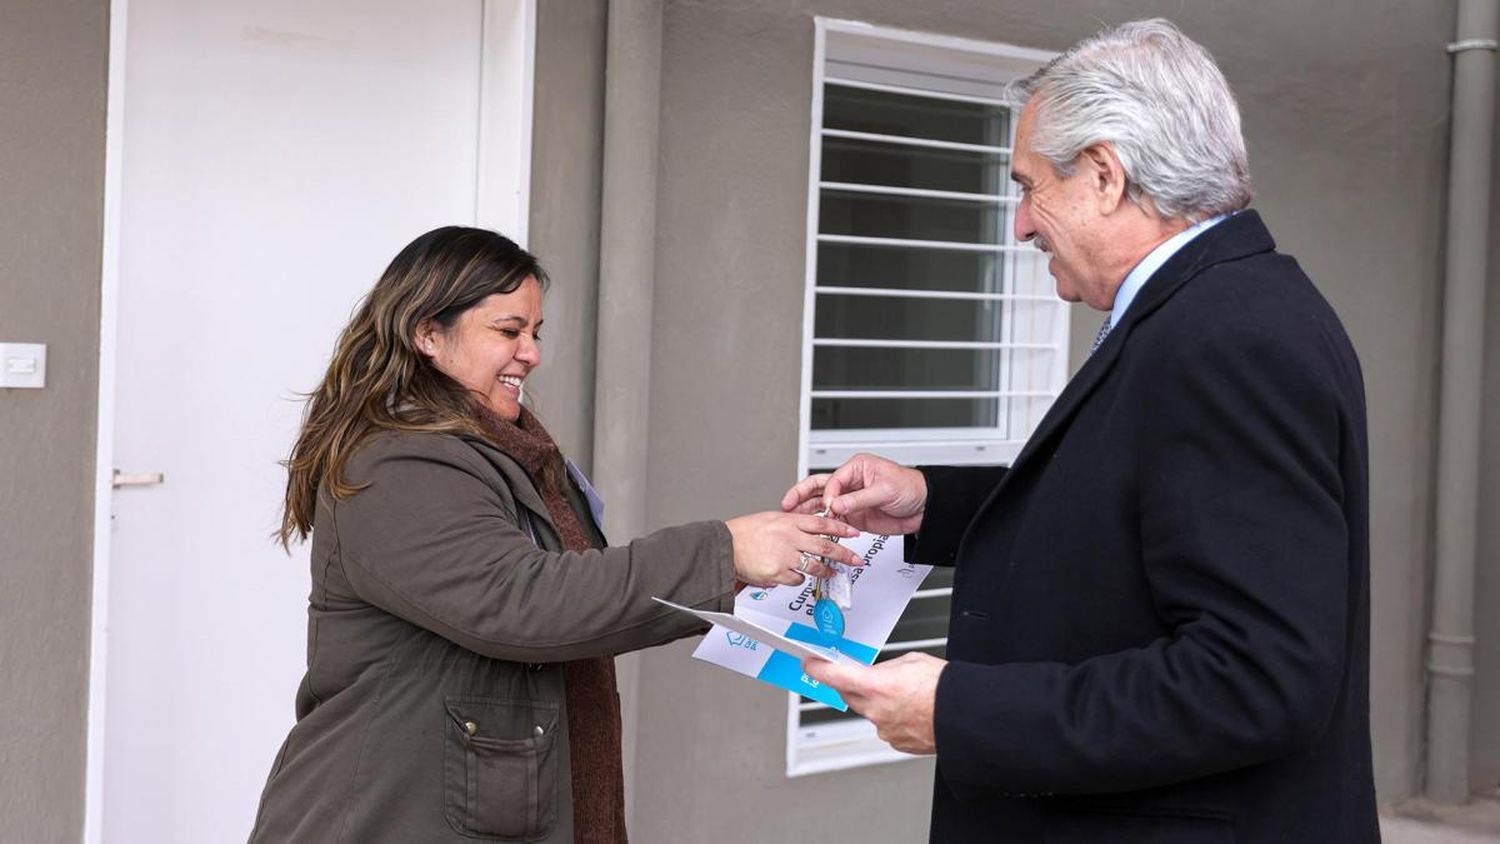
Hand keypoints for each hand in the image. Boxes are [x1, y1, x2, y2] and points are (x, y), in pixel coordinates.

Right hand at [724, 511, 861, 587]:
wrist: (726, 546)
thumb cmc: (745, 532)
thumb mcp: (772, 519)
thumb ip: (792, 524)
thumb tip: (810, 529)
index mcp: (789, 521)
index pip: (822, 523)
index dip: (841, 528)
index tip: (853, 533)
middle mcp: (789, 538)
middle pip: (824, 546)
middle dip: (844, 554)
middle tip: (856, 560)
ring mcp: (784, 556)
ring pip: (814, 566)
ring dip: (826, 571)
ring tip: (832, 573)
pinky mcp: (777, 573)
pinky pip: (796, 579)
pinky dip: (799, 579)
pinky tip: (795, 576)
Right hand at [780, 453, 926, 534]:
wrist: (925, 507)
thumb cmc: (911, 488)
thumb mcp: (885, 491)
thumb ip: (859, 499)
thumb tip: (836, 505)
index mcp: (856, 468)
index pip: (832, 480)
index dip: (827, 494)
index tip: (828, 507)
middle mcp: (850, 482)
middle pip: (819, 487)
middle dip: (801, 495)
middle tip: (787, 504)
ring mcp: (850, 500)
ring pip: (822, 504)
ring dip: (808, 511)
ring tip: (793, 518)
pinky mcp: (854, 516)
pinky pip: (834, 520)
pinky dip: (823, 525)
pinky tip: (812, 530)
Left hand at [802, 653, 944, 753]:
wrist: (966, 716)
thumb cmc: (945, 688)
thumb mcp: (911, 661)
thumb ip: (886, 668)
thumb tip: (877, 672)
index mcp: (876, 686)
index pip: (834, 676)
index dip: (817, 669)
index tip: (810, 664)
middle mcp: (876, 710)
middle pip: (848, 695)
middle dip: (850, 684)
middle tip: (859, 675)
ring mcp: (884, 729)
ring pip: (868, 711)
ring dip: (876, 701)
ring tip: (902, 693)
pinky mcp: (895, 742)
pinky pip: (884, 726)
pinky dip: (890, 717)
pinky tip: (909, 710)